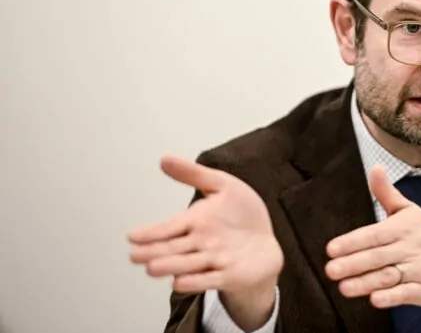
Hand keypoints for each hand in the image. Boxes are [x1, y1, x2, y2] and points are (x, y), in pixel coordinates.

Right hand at [128, 155, 282, 330]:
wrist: (266, 243)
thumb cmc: (243, 215)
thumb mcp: (222, 185)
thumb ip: (194, 174)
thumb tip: (164, 159)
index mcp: (195, 222)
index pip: (167, 228)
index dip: (150, 232)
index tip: (132, 236)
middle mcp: (200, 243)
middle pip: (172, 249)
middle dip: (153, 252)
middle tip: (134, 255)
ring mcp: (213, 261)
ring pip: (187, 264)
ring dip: (170, 266)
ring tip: (152, 268)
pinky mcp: (229, 275)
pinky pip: (210, 279)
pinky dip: (195, 281)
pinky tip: (179, 282)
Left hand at [324, 165, 420, 307]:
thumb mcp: (409, 210)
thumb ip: (386, 193)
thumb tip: (376, 168)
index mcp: (402, 228)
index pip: (374, 234)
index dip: (352, 241)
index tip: (331, 249)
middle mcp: (410, 248)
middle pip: (377, 256)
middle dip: (353, 263)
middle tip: (330, 269)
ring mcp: (418, 270)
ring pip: (388, 277)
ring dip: (365, 283)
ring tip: (343, 287)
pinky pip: (406, 294)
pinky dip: (390, 297)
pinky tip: (374, 299)